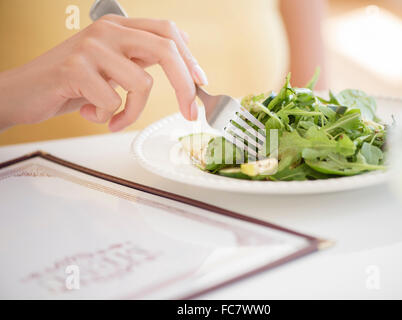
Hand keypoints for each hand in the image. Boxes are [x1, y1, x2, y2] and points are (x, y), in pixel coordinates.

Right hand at [0, 15, 207, 130]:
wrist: (25, 92)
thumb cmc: (71, 82)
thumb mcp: (111, 66)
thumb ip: (140, 59)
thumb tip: (183, 63)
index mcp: (119, 27)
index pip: (168, 33)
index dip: (190, 59)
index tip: (200, 84)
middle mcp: (107, 31)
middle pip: (165, 50)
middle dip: (184, 86)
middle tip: (190, 113)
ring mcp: (91, 47)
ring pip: (141, 84)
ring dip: (132, 111)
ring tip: (112, 117)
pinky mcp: (75, 68)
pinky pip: (113, 101)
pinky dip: (107, 117)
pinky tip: (89, 112)